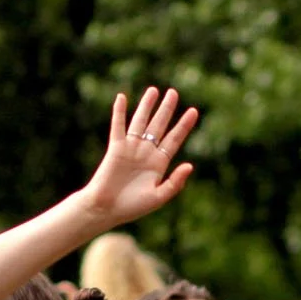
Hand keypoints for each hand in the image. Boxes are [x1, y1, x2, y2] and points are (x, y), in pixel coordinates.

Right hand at [81, 87, 197, 225]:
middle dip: (166, 109)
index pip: (174, 139)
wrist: (106, 209)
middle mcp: (146, 152)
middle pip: (159, 126)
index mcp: (159, 163)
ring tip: (154, 90)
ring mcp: (131, 148)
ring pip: (140, 122)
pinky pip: (118, 126)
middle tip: (173, 93)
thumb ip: (175, 183)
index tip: (193, 111)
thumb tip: (189, 165)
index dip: (183, 126)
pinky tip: (122, 97)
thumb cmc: (132, 207)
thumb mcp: (158, 197)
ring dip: (147, 106)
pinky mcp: (116, 148)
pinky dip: (119, 112)